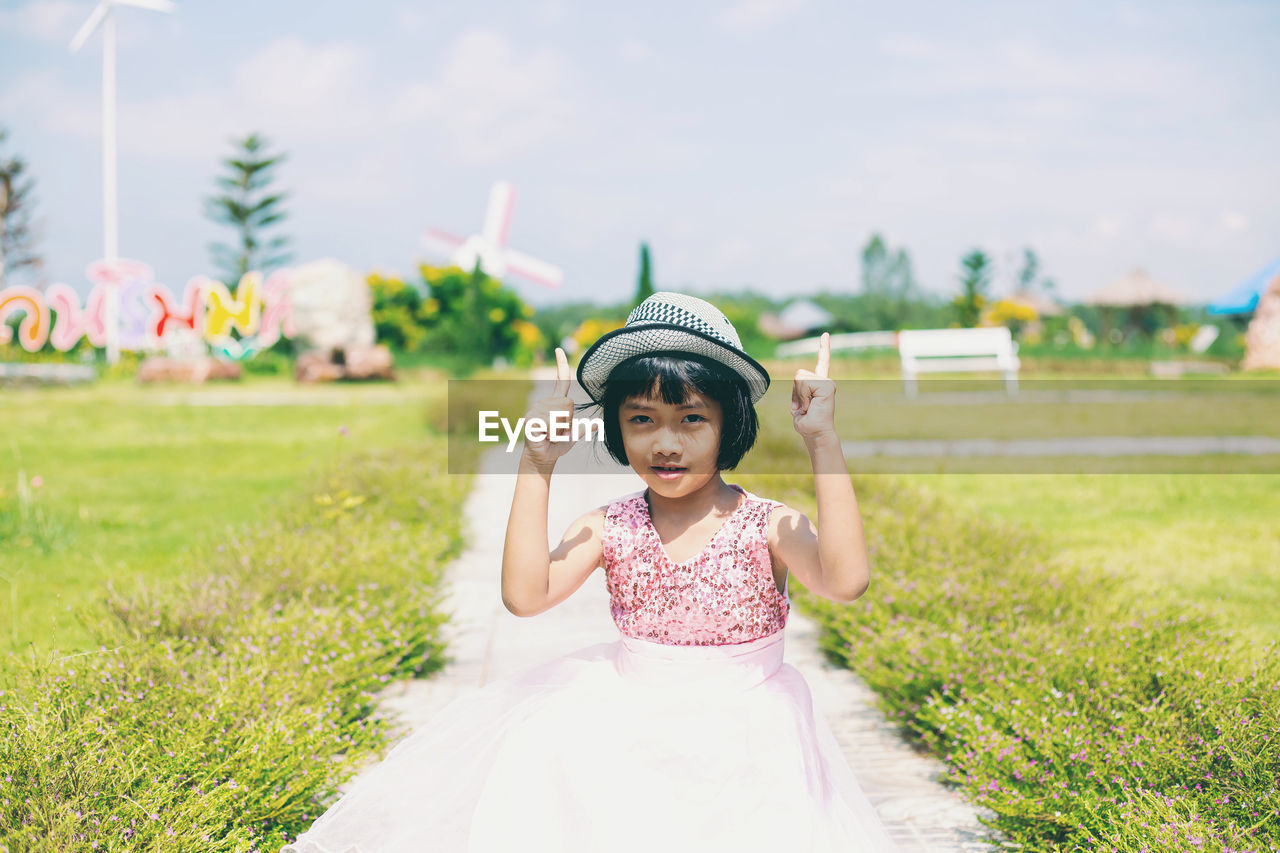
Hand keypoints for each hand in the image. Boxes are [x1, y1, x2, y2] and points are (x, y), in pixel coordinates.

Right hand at [522, 348, 577, 471]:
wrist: (543, 458)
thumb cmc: (556, 445)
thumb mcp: (572, 436)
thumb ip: (583, 429)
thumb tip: (598, 424)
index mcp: (555, 403)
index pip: (560, 380)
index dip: (561, 365)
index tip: (558, 349)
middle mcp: (544, 402)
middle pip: (568, 404)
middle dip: (568, 421)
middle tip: (557, 430)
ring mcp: (535, 409)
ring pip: (560, 413)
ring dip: (559, 428)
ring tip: (550, 433)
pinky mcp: (530, 418)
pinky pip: (551, 422)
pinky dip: (552, 432)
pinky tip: (544, 435)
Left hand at [791, 332, 835, 440]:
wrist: (814, 433)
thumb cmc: (806, 422)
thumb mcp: (798, 403)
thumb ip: (799, 389)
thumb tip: (800, 378)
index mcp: (819, 384)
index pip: (821, 363)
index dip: (823, 348)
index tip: (825, 334)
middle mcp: (825, 381)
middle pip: (798, 374)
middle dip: (795, 392)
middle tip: (804, 407)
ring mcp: (827, 383)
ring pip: (800, 378)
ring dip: (799, 395)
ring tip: (808, 407)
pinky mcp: (827, 386)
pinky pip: (805, 384)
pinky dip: (802, 396)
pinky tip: (810, 406)